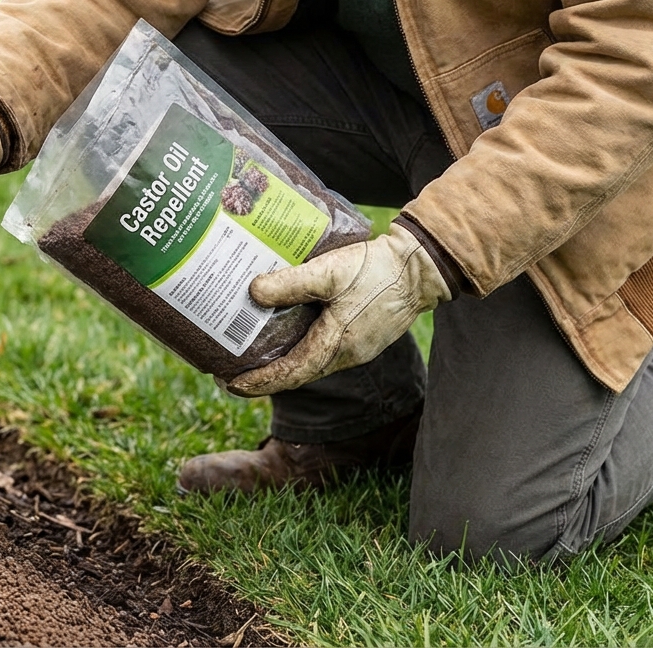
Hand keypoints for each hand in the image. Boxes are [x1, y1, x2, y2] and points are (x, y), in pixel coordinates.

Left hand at [225, 223, 452, 395]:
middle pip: (298, 374)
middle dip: (265, 378)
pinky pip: (324, 350)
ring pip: (311, 363)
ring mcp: (355, 348)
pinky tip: (287, 333)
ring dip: (283, 364)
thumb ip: (291, 282)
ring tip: (253, 355)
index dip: (259, 382)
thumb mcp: (329, 272)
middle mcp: (345, 355)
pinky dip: (300, 349)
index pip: (290, 374)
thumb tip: (254, 292)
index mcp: (335, 346)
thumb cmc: (377, 270)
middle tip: (233, 374)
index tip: (231, 385)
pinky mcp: (361, 336)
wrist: (421, 268)